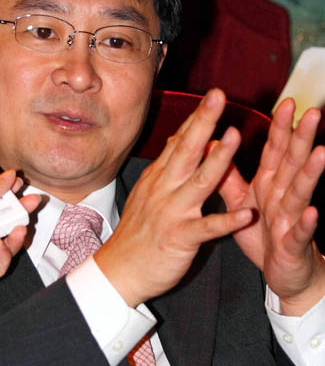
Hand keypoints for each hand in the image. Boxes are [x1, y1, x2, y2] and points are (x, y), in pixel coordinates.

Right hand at [95, 89, 252, 306]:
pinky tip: (246, 214)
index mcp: (159, 177)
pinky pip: (207, 228)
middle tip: (219, 97)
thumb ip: (167, 166)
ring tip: (235, 136)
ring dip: (218, 159)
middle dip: (204, 122)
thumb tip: (179, 139)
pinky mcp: (180, 238)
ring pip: (199, 182)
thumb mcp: (147, 192)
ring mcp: (172, 213)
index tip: (213, 94)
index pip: (181, 141)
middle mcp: (165, 189)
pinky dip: (226, 221)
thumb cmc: (138, 232)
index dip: (197, 117)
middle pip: (188, 151)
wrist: (120, 271)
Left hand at [219, 98, 324, 314]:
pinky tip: (312, 211)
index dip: (280, 128)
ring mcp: (291, 219)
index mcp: (269, 184)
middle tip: (313, 113)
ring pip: (301, 193)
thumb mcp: (241, 202)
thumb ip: (229, 176)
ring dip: (311, 173)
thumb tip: (214, 144)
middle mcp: (283, 196)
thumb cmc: (263, 235)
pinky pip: (299, 233)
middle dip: (302, 139)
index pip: (275, 151)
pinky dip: (305, 222)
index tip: (286, 103)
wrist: (283, 274)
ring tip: (321, 153)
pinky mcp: (293, 245)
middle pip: (293, 164)